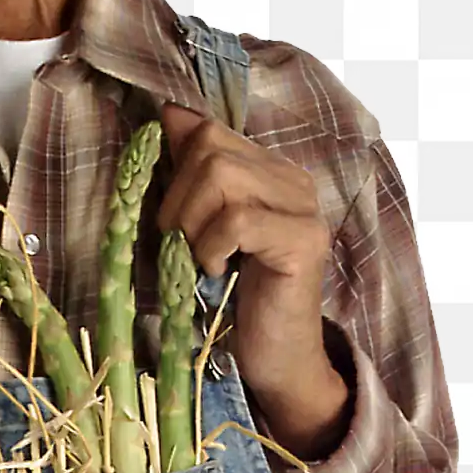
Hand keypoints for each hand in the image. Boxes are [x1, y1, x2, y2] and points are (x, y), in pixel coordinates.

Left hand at [153, 101, 335, 371]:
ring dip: (193, 223)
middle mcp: (292, 179)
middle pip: (210, 147)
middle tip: (182, 244)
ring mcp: (303, 208)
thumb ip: (193, 175)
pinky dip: (212, 246)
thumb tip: (168, 113)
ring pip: (222, 176)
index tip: (172, 215)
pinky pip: (237, 219)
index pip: (208, 130)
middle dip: (177, 198)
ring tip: (200, 258)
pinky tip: (218, 272)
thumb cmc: (235, 299)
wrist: (276, 359)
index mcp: (269, 170)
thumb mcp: (203, 228)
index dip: (173, 165)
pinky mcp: (304, 240)